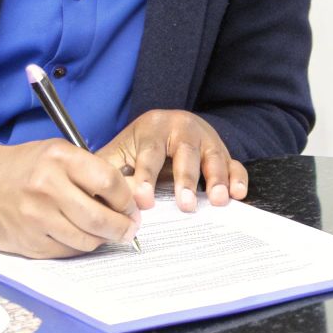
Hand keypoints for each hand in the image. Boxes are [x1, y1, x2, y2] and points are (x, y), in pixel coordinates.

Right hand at [0, 140, 138, 258]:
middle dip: (123, 228)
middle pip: (101, 218)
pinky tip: (78, 236)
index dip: (128, 200)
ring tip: (103, 232)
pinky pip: (66, 252)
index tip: (133, 207)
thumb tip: (133, 199)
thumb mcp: (58, 154)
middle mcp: (46, 187)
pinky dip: (78, 247)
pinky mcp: (27, 241)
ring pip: (86, 240)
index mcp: (59, 159)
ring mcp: (35, 217)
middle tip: (129, 229)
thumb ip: (93, 172)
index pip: (110, 183)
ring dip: (102, 240)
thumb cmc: (24, 167)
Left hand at [98, 109, 247, 212]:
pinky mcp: (222, 151)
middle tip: (185, 205)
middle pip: (185, 152)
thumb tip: (95, 193)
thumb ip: (107, 169)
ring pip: (213, 157)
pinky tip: (237, 193)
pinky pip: (234, 162)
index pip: (150, 153)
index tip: (144, 201)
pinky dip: (237, 178)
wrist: (166, 126)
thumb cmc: (140, 146)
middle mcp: (182, 128)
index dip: (146, 177)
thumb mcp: (120, 152)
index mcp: (153, 127)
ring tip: (217, 200)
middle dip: (185, 180)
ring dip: (216, 179)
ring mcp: (206, 138)